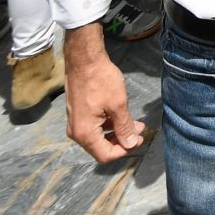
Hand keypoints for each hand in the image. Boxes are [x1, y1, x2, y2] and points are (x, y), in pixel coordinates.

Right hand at [63, 33, 145, 162]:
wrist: (84, 60)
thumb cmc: (101, 80)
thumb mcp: (118, 105)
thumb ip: (124, 127)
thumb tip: (131, 144)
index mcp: (84, 133)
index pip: (105, 155)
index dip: (124, 150)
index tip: (139, 139)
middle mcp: (76, 132)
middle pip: (101, 148)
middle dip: (122, 141)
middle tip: (140, 130)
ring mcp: (75, 123)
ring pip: (98, 137)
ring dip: (117, 132)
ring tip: (135, 122)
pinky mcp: (77, 114)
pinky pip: (93, 127)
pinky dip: (108, 125)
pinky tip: (121, 116)